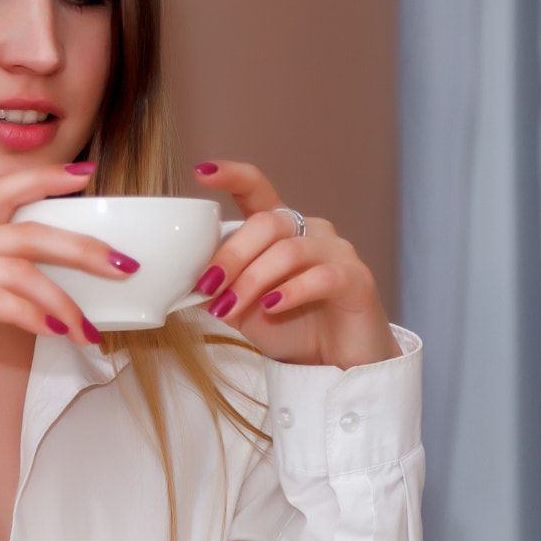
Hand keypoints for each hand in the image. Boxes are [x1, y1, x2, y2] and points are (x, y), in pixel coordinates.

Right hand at [0, 164, 137, 365]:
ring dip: (62, 301)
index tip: (88, 173)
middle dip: (81, 248)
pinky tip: (52, 331)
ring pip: (17, 269)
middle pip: (26, 232)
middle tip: (122, 267)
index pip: (3, 188)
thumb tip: (64, 294)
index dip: (46, 178)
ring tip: (88, 330)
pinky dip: (30, 315)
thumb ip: (4, 283)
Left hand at [190, 161, 399, 368]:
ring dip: (252, 280)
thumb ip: (220, 289)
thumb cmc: (292, 329)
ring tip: (230, 309)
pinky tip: (272, 306)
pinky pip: (322, 276)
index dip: (231, 175)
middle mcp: (312, 231)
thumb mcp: (244, 309)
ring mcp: (338, 252)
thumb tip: (183, 280)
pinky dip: (291, 291)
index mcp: (281, 231)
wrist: (337, 367)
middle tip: (207, 285)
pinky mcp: (357, 279)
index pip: (258, 189)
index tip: (201, 173)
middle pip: (268, 222)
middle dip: (231, 254)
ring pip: (290, 251)